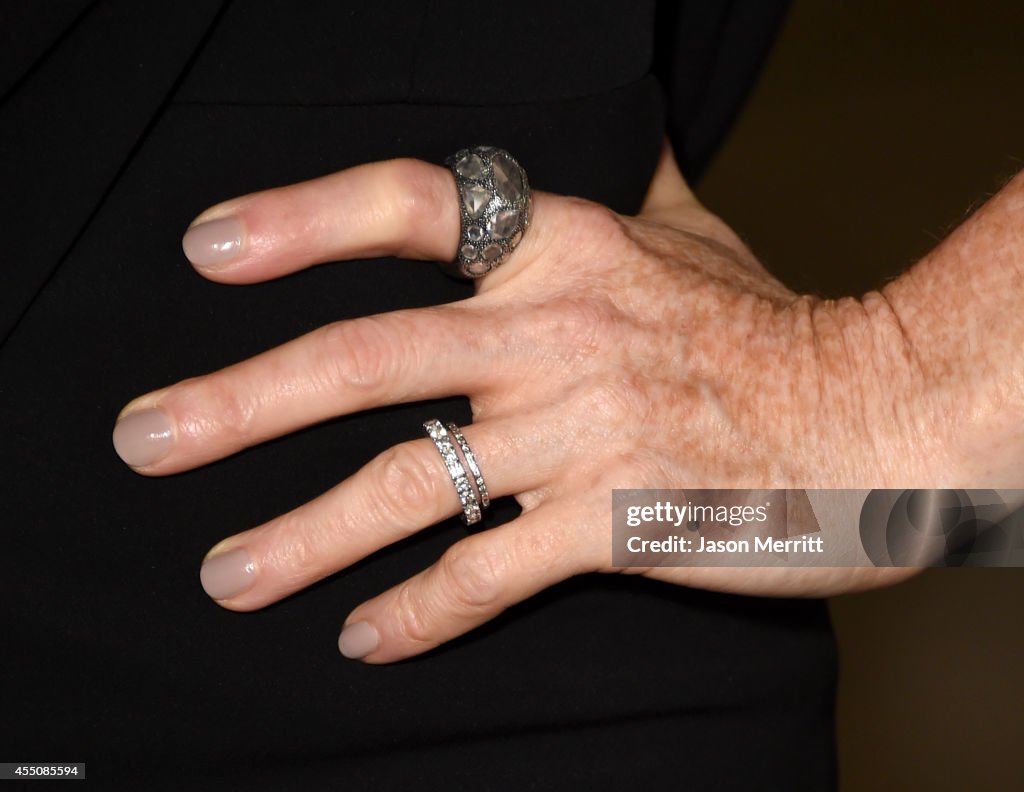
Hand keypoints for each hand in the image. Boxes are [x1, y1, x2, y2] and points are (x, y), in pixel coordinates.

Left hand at [113, 143, 956, 661]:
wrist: (872, 418)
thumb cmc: (773, 328)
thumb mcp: (694, 234)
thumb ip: (627, 189)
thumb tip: (614, 128)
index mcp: (566, 252)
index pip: (414, 209)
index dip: (304, 221)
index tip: (209, 252)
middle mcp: (553, 336)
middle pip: (363, 362)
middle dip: (240, 404)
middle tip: (147, 440)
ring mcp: (578, 434)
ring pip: (407, 485)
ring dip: (303, 536)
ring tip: (226, 574)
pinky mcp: (609, 523)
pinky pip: (487, 573)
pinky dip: (420, 612)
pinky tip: (364, 638)